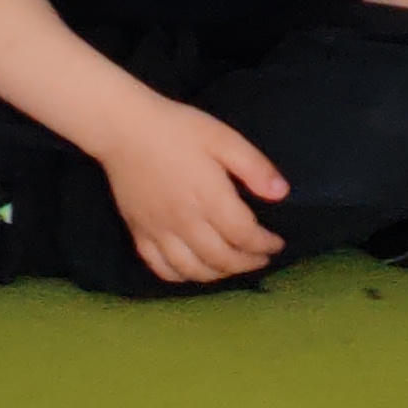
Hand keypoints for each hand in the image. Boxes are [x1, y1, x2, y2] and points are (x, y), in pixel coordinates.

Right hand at [100, 99, 287, 286]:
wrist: (125, 130)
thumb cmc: (179, 130)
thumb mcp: (225, 138)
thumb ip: (255, 167)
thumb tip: (281, 194)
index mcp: (210, 199)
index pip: (244, 236)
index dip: (265, 245)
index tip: (277, 244)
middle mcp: (184, 222)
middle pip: (221, 258)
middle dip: (247, 264)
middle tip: (262, 259)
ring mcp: (158, 231)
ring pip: (191, 270)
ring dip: (218, 275)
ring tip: (234, 267)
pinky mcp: (138, 232)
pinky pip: (159, 267)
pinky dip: (181, 276)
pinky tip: (194, 271)